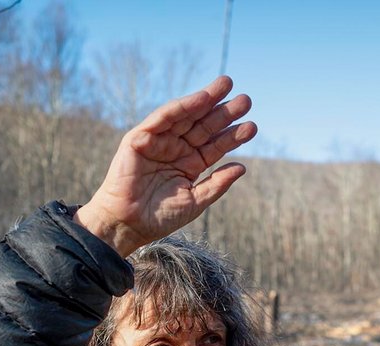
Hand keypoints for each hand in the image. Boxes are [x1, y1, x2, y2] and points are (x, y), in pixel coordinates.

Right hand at [75, 75, 255, 256]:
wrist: (128, 225)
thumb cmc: (159, 217)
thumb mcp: (195, 201)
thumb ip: (217, 184)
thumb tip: (242, 167)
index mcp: (189, 164)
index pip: (215, 145)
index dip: (233, 136)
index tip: (252, 127)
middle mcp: (176, 149)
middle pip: (204, 126)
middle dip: (224, 112)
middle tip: (246, 100)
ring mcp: (159, 142)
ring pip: (187, 116)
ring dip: (206, 100)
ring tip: (227, 86)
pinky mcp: (141, 137)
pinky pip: (163, 118)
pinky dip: (182, 106)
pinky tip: (202, 98)